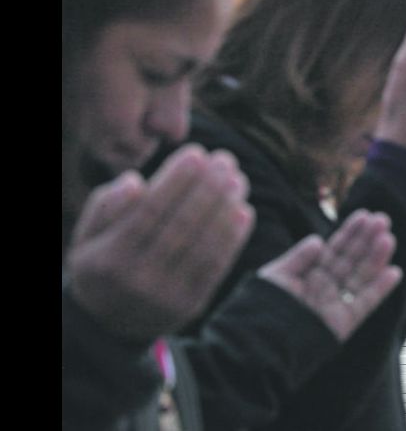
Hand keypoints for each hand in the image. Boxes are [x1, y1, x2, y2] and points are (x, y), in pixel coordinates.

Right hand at [66, 145, 254, 340]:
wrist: (109, 324)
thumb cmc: (103, 263)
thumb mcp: (88, 236)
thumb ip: (107, 206)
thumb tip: (137, 181)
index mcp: (109, 258)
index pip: (150, 211)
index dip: (177, 180)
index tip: (197, 153)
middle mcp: (139, 280)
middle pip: (181, 226)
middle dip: (208, 188)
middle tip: (226, 160)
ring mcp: (168, 296)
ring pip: (204, 245)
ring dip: (226, 208)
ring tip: (239, 180)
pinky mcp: (191, 305)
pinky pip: (217, 267)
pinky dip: (234, 238)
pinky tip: (244, 210)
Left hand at [258, 209, 401, 341]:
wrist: (261, 344)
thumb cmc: (262, 309)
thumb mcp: (276, 276)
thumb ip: (298, 258)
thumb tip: (319, 240)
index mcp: (310, 274)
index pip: (334, 249)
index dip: (350, 232)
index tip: (365, 215)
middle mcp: (326, 287)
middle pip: (351, 259)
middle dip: (367, 239)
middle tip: (383, 218)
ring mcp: (336, 304)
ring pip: (361, 276)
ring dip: (376, 258)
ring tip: (388, 237)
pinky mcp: (344, 323)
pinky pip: (366, 303)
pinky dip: (380, 289)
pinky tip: (394, 271)